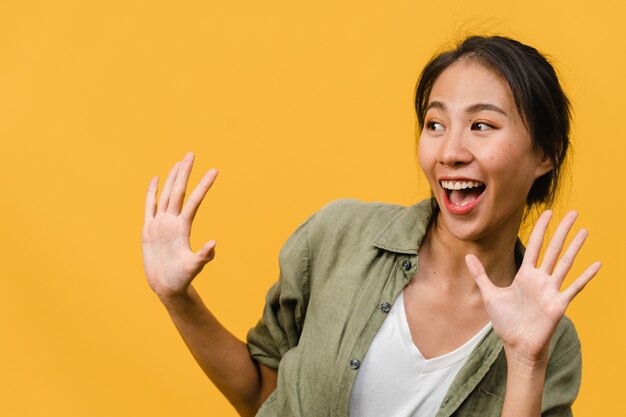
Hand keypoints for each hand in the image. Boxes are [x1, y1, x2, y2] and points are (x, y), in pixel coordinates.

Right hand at [142, 152, 217, 300]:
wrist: (167, 286)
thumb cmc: (181, 278)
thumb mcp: (193, 267)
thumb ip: (203, 256)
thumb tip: (214, 244)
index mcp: (183, 227)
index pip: (194, 201)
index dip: (204, 186)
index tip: (214, 171)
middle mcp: (173, 221)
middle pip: (179, 191)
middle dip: (185, 173)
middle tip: (191, 154)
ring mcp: (160, 224)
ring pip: (166, 195)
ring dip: (172, 178)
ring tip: (179, 162)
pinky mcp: (148, 229)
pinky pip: (149, 207)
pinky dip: (151, 193)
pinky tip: (155, 180)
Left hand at [465, 210, 600, 365]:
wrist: (516, 345)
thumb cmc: (506, 322)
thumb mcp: (490, 294)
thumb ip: (480, 275)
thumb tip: (468, 256)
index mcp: (525, 275)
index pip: (535, 246)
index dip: (541, 229)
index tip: (548, 212)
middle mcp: (541, 279)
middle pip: (553, 249)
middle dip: (562, 230)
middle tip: (574, 212)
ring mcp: (551, 291)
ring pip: (565, 263)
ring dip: (575, 247)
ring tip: (585, 231)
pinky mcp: (558, 304)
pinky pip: (574, 288)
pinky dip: (585, 276)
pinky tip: (596, 264)